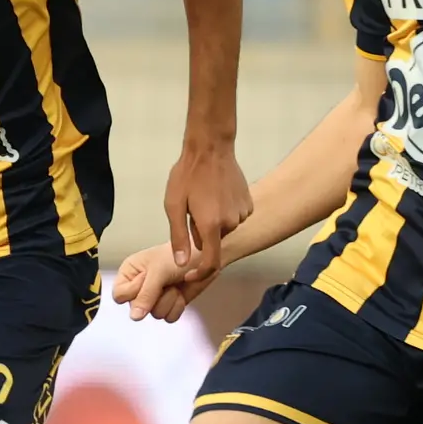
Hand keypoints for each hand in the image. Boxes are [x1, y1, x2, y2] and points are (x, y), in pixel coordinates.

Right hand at [110, 237, 217, 325]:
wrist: (204, 256)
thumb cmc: (178, 255)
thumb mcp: (158, 271)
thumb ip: (145, 294)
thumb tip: (134, 317)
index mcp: (129, 273)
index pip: (119, 295)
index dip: (133, 292)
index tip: (146, 280)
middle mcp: (139, 286)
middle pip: (137, 308)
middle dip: (154, 297)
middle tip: (163, 282)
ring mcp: (155, 297)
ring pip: (154, 314)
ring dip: (168, 300)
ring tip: (174, 284)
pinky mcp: (169, 304)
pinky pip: (168, 318)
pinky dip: (177, 306)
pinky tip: (180, 293)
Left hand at [162, 140, 250, 278]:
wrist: (211, 148)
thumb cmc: (187, 175)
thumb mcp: (174, 206)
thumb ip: (178, 237)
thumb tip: (181, 263)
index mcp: (211, 225)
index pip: (211, 262)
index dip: (200, 274)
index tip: (189, 275)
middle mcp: (231, 222)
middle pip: (214, 241)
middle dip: (201, 234)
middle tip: (191, 212)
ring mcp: (243, 212)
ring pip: (224, 229)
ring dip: (214, 223)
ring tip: (204, 200)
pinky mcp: (249, 203)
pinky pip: (234, 217)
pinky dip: (225, 213)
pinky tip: (217, 196)